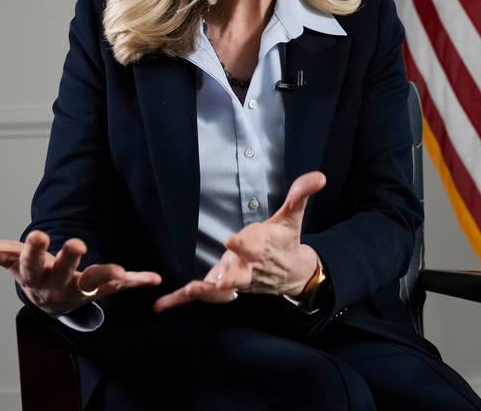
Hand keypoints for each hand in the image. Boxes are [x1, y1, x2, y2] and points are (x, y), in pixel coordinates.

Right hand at [0, 230, 161, 314]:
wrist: (50, 299)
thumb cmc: (30, 270)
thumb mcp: (5, 256)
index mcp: (34, 272)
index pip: (31, 261)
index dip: (35, 249)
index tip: (39, 234)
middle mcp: (58, 282)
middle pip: (63, 271)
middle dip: (70, 259)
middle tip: (79, 244)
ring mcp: (81, 287)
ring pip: (93, 283)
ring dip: (107, 276)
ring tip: (120, 271)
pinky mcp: (103, 288)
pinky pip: (121, 287)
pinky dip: (138, 282)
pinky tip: (154, 279)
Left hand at [154, 171, 325, 311]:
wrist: (291, 273)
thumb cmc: (286, 240)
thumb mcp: (292, 216)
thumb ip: (300, 194)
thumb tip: (318, 176)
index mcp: (263, 248)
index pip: (253, 244)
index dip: (243, 243)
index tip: (232, 239)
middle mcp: (249, 267)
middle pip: (239, 274)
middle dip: (230, 277)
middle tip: (220, 281)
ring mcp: (235, 280)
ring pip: (221, 289)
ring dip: (206, 292)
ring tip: (191, 291)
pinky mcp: (223, 287)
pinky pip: (202, 295)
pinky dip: (181, 301)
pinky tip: (162, 304)